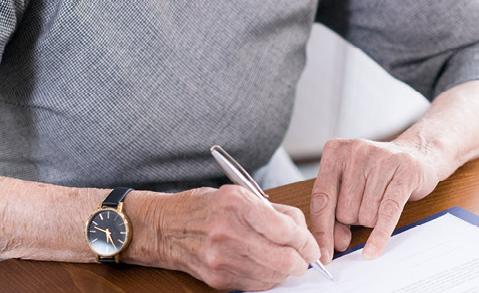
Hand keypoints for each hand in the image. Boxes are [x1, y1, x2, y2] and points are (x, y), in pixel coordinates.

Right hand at [134, 186, 320, 290]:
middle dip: (302, 261)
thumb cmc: (205, 208)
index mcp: (236, 204)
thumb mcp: (240, 194)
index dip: (307, 241)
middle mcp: (228, 232)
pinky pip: (257, 285)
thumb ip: (275, 212)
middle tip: (305, 258)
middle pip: (284, 259)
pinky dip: (268, 278)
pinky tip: (264, 267)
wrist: (166, 228)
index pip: (286, 230)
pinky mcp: (218, 278)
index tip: (312, 245)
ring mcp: (221, 258)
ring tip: (283, 260)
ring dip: (286, 271)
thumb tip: (304, 233)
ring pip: (274, 276)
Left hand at [309, 138, 444, 262]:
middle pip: (344, 210)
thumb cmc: (378, 173)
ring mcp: (381, 158)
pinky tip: (372, 251)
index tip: (321, 255)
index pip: (321, 199)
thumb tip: (335, 243)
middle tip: (367, 205)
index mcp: (335, 151)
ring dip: (372, 220)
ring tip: (381, 201)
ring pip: (366, 214)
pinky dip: (379, 235)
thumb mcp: (350, 186)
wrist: (417, 153)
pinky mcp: (405, 171)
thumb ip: (336, 213)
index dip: (321, 231)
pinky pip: (388, 212)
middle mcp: (356, 150)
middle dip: (355, 220)